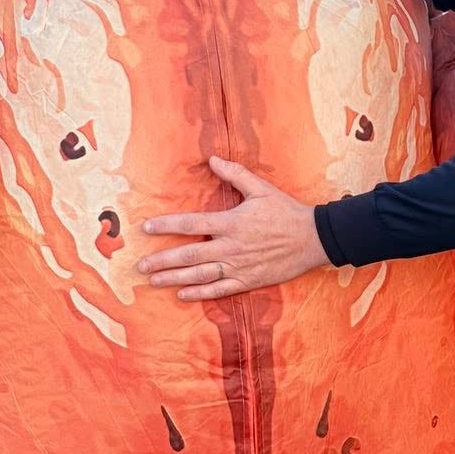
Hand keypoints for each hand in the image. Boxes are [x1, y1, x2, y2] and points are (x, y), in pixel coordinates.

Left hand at [139, 157, 329, 298]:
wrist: (313, 239)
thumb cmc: (286, 212)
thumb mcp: (261, 188)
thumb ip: (235, 174)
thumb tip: (212, 159)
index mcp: (231, 223)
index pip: (191, 224)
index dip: (167, 226)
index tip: (147, 229)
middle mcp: (230, 247)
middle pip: (189, 255)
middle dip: (162, 261)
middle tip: (141, 266)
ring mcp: (238, 267)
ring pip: (199, 275)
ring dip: (173, 279)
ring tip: (153, 281)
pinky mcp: (248, 281)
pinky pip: (219, 290)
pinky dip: (199, 293)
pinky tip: (182, 294)